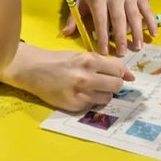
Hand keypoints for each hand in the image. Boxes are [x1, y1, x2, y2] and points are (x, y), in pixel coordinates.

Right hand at [1, 42, 134, 111]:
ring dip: (104, 94)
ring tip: (92, 88)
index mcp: (89, 60)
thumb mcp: (82, 55)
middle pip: (116, 85)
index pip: (119, 69)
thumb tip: (127, 74)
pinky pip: (93, 105)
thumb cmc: (59, 60)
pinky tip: (82, 94)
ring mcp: (79, 93)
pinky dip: (91, 100)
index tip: (128, 77)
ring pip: (107, 98)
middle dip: (115, 84)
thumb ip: (104, 63)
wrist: (33, 69)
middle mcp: (86, 77)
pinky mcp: (73, 105)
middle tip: (107, 82)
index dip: (124, 74)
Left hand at [67, 0, 157, 55]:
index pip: (101, 19)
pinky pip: (147, 10)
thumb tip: (66, 33)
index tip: (104, 52)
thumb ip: (74, 18)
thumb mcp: (82, 2)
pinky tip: (153, 34)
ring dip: (137, 32)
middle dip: (120, 37)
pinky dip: (151, 22)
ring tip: (138, 47)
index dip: (102, 36)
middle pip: (118, 19)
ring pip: (133, 15)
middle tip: (122, 53)